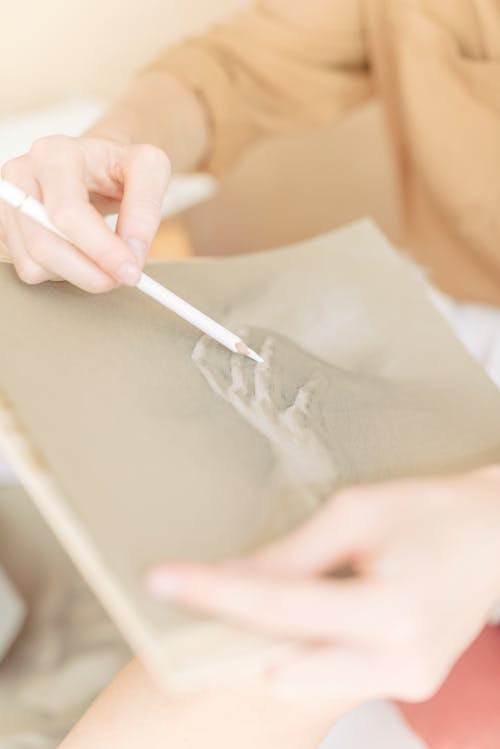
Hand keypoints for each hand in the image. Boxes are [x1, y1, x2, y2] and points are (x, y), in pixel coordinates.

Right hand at [0, 135, 169, 291]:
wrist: (97, 166)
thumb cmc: (117, 166)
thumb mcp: (148, 168)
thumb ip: (146, 206)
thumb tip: (132, 251)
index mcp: (55, 155)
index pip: (68, 213)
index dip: (101, 249)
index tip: (130, 269)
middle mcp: (23, 176)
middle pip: (45, 245)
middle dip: (90, 272)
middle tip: (121, 276)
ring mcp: (10, 205)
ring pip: (35, 264)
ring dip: (78, 274)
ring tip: (102, 258)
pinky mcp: (8, 229)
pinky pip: (32, 271)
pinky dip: (62, 274)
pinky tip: (79, 255)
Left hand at [148, 467, 499, 701]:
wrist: (489, 537)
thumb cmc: (430, 513)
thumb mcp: (356, 514)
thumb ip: (294, 555)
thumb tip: (233, 576)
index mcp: (389, 612)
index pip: (278, 608)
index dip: (213, 594)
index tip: (164, 582)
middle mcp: (398, 662)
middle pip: (280, 660)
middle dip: (233, 632)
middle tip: (197, 592)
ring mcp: (403, 681)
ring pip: (299, 676)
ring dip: (264, 640)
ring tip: (251, 595)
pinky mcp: (404, 682)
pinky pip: (327, 673)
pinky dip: (299, 646)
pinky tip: (295, 611)